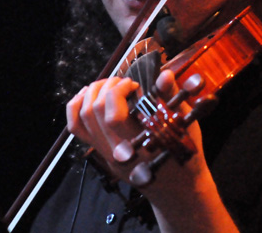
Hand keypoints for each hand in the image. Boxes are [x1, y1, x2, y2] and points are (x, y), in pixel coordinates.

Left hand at [66, 70, 237, 232]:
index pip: (112, 115)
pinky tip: (88, 94)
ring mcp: (106, 153)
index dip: (119, 91)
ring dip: (91, 93)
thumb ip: (170, 98)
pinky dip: (76, 107)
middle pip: (94, 112)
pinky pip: (77, 129)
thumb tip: (164, 74)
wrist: (177, 185)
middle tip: (123, 81)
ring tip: (107, 84)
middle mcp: (117, 152)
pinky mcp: (101, 152)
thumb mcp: (185, 124)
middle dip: (106, 87)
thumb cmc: (184, 153)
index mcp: (139, 145)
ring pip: (82, 118)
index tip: (134, 84)